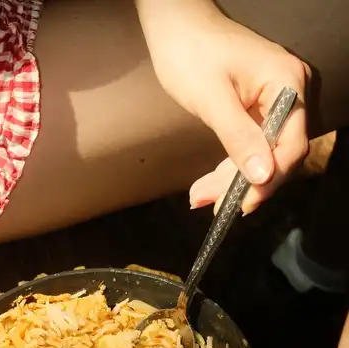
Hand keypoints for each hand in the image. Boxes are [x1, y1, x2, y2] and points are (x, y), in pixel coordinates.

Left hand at [138, 0, 308, 213]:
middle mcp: (288, 91)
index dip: (269, 179)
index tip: (243, 204)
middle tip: (211, 204)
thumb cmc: (190, 51)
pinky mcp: (257, 107)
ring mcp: (274, 99)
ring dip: (233, 179)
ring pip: (262, 153)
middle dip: (245, 184)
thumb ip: (239, 138)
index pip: (291, 144)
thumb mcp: (212, 100)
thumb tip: (262, 175)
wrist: (175, 24)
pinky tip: (209, 184)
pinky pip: (252, 144)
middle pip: (278, 153)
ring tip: (201, 197)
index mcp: (286, 83)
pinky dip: (231, 165)